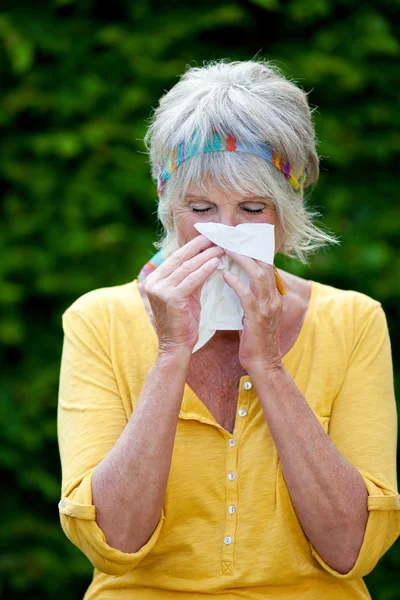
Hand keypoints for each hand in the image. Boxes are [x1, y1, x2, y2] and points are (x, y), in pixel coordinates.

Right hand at [144, 236, 224, 353]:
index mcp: (155, 279)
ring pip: (187, 267)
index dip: (193, 245)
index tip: (209, 236)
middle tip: (216, 236)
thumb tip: (207, 257)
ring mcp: (160, 290)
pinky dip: (205, 270)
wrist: (176, 346)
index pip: (176, 257)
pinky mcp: (170, 298)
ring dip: (205, 255)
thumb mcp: (187, 294)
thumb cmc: (183, 321)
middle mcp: (154, 282)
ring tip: (221, 248)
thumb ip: (192, 276)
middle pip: (180, 258)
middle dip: (199, 245)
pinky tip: (216, 262)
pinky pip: (191, 280)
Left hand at [221, 250, 282, 373]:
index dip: (253, 250)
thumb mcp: (256, 314)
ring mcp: (267, 307)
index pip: (266, 265)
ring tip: (225, 249)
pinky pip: (247, 295)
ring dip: (241, 260)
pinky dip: (236, 283)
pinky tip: (225, 275)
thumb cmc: (255, 341)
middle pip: (263, 264)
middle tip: (229, 237)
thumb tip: (237, 280)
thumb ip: (251, 297)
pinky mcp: (257, 317)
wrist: (264, 364)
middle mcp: (273, 298)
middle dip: (246, 248)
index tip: (237, 239)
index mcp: (273, 296)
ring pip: (257, 275)